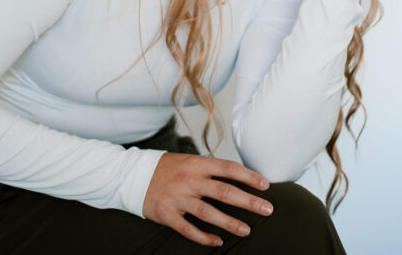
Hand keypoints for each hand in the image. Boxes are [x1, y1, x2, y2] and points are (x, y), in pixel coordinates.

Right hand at [142, 152, 272, 246]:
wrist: (133, 175)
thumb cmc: (167, 168)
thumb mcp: (189, 160)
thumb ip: (209, 169)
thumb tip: (237, 177)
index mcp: (196, 163)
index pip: (228, 168)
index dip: (248, 176)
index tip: (266, 185)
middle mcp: (189, 180)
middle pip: (224, 191)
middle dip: (248, 201)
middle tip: (268, 209)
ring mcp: (178, 198)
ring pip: (209, 213)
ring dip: (230, 222)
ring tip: (247, 229)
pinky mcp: (168, 215)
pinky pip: (190, 229)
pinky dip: (205, 237)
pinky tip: (219, 241)